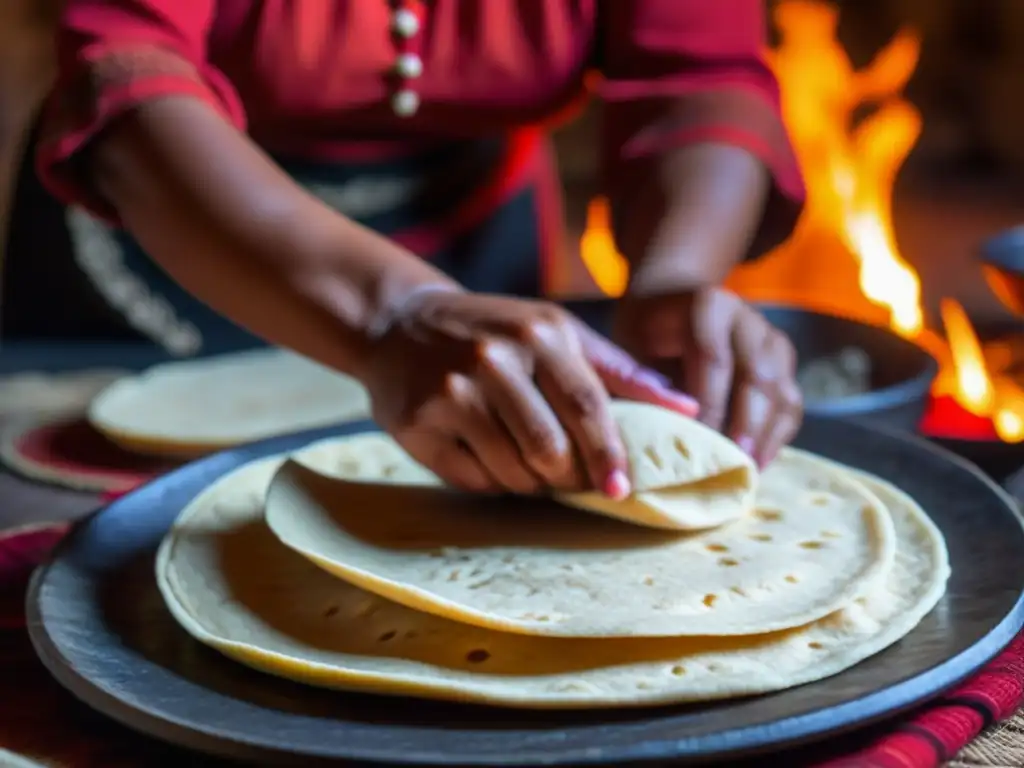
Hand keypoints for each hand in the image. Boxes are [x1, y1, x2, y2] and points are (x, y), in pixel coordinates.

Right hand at [362, 288, 697, 495]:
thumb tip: (687, 409)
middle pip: (549, 449)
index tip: (621, 489)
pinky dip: (490, 480)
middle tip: (570, 481)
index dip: (608, 452)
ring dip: (529, 483)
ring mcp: (451, 392)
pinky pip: (471, 478)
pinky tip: (486, 457)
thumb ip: (618, 371)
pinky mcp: (416, 422)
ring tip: (526, 463)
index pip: (586, 404)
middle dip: (568, 478)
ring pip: (511, 472)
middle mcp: (493, 359)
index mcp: (539, 333)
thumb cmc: (495, 330)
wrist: (401, 322)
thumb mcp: (556, 332)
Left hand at [614, 286, 802, 467]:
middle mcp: (746, 318)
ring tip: (749, 470)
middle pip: (757, 375)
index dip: (709, 404)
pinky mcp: (783, 360)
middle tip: (734, 464)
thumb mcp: (632, 349)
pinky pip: (791, 401)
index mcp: (707, 306)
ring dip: (767, 435)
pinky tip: (760, 460)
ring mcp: (770, 339)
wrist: (669, 302)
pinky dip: (778, 434)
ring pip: (781, 390)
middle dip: (746, 425)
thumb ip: (647, 385)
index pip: (713, 359)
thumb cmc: (644, 334)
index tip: (698, 444)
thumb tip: (664, 438)